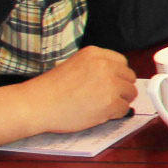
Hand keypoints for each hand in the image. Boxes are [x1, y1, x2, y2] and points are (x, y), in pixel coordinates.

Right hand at [20, 47, 135, 132]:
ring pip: (130, 93)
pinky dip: (115, 114)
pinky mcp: (110, 103)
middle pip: (129, 77)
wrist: (37, 104)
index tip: (110, 84)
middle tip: (107, 97)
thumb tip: (117, 79)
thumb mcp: (75, 65)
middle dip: (121, 88)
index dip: (117, 76)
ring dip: (120, 101)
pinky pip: (124, 109)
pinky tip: (99, 114)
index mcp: (95, 54)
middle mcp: (105, 66)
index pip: (122, 62)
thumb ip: (96, 67)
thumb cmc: (50, 89)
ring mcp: (109, 84)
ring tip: (101, 106)